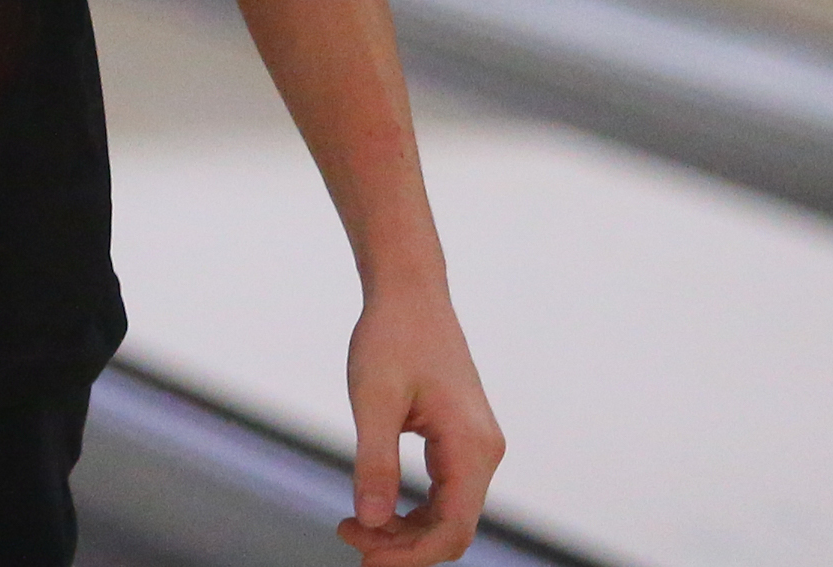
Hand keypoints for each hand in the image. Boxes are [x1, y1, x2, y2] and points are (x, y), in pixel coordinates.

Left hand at [338, 281, 502, 563]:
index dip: (411, 556)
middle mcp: (484, 452)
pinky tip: (373, 508)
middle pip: (451, 529)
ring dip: (403, 531)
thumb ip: (374, 462)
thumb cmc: (392, 336)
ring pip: (447, 516)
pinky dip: (409, 510)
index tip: (365, 559)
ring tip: (353, 524)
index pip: (452, 528)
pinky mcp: (461, 441)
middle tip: (349, 538)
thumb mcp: (373, 398)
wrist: (410, 293)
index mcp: (471, 445)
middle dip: (402, 546)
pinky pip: (442, 494)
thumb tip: (372, 521)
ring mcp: (475, 447)